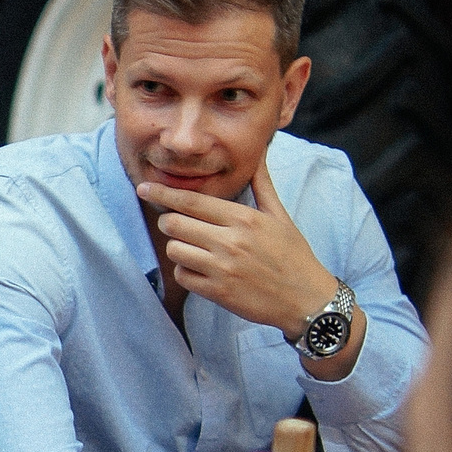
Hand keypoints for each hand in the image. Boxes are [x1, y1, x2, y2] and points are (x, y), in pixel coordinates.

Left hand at [137, 158, 335, 340]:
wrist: (307, 299)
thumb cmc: (293, 255)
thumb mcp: (280, 216)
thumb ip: (262, 184)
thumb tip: (259, 153)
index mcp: (244, 218)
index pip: (192, 201)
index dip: (163, 193)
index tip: (144, 188)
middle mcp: (231, 241)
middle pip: (174, 224)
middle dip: (170, 223)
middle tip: (180, 226)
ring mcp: (223, 268)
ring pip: (174, 250)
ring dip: (178, 249)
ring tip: (195, 250)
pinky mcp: (219, 292)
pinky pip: (183, 276)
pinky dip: (186, 272)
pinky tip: (202, 270)